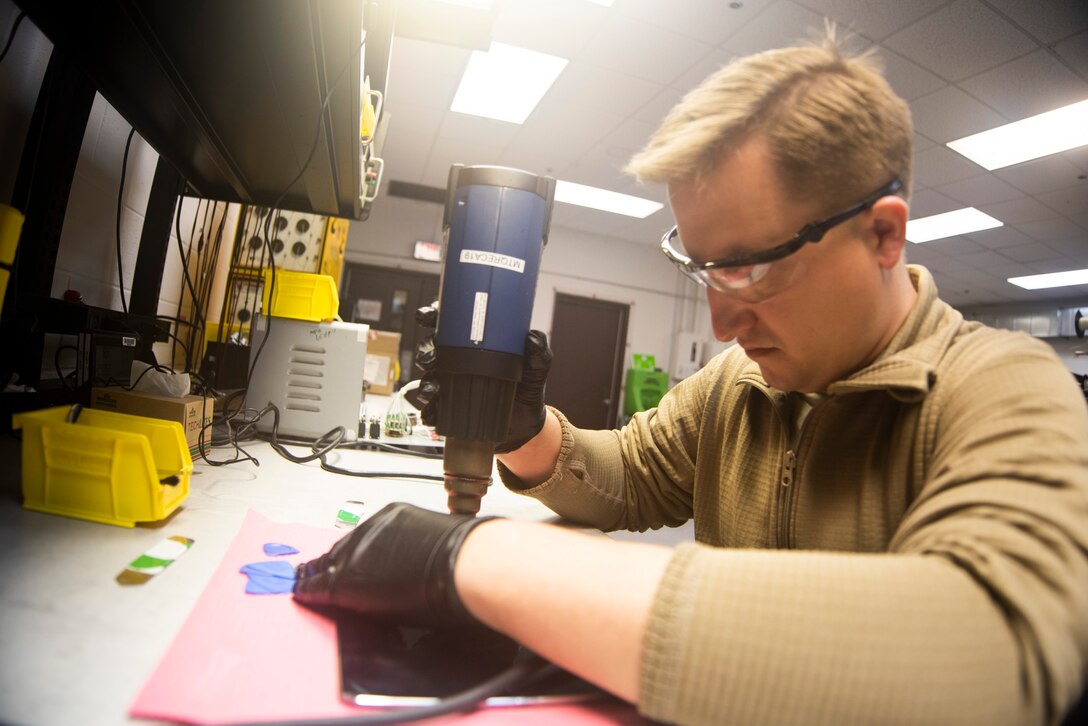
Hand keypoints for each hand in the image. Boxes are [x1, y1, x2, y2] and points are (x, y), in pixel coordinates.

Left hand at [293, 502, 494, 626]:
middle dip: (329, 559)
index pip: (365, 534)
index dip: (353, 549)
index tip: (346, 556)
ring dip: (316, 573)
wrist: (467, 564)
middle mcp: (372, 529)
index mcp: (397, 516)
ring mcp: (359, 552)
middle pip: (342, 547)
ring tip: (302, 579)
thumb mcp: (443, 541)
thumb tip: (435, 561)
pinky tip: (300, 593)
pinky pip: (320, 584)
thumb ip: (428, 548)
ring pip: (327, 563)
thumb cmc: (471, 557)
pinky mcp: (349, 578)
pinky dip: (308, 589)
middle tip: (315, 568)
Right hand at [405, 304, 552, 453]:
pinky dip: (430, 410)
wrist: (525, 422)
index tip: (430, 314)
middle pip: (431, 347)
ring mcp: (451, 383)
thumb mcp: (536, 367)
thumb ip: (537, 353)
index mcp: (473, 341)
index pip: (449, 322)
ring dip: (426, 382)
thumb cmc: (527, 387)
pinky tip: (433, 413)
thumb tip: (533, 338)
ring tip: (434, 389)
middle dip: (426, 350)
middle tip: (432, 357)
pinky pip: (434, 407)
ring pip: (428, 376)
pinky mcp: (451, 406)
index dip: (433, 315)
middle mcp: (457, 359)